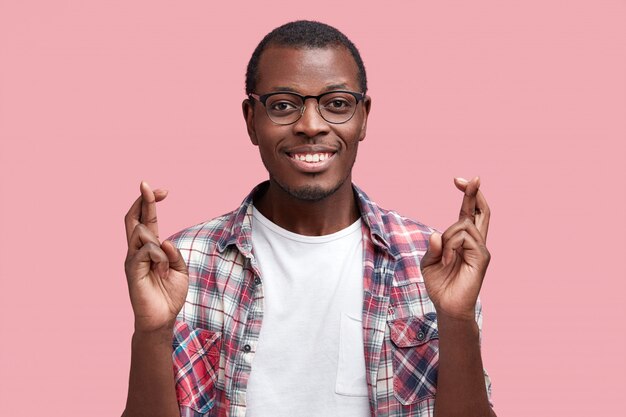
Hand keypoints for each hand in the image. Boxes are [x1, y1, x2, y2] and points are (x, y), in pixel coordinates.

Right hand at [124, 181, 188, 332]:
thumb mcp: (180, 269)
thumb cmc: (170, 295)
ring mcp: (132, 259)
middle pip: (133, 218)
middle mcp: (137, 250)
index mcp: (150, 248)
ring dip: (159, 245)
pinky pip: (146, 250)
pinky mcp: (131, 269)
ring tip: (165, 267)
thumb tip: (164, 241)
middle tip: (148, 186)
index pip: (146, 219)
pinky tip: (162, 272)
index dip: (150, 202)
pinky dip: (159, 257)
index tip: (162, 190)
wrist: (162, 318)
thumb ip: (174, 253)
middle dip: (141, 199)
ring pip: (141, 232)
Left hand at [420, 177, 490, 320]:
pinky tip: (449, 261)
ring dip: (448, 239)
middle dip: (474, 192)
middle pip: (480, 211)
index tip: (460, 180)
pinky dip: (451, 247)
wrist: (447, 306)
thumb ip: (433, 246)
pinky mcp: (482, 257)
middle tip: (469, 178)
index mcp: (463, 240)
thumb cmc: (439, 284)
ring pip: (463, 226)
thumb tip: (436, 234)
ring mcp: (481, 249)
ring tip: (445, 259)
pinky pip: (464, 239)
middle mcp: (476, 242)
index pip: (469, 213)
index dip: (467, 195)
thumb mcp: (429, 262)